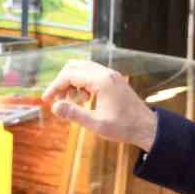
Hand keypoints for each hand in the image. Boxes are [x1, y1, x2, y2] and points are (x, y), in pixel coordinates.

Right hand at [41, 60, 158, 151]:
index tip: (47, 100)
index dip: (55, 86)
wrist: (147, 127)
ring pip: (83, 68)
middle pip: (75, 66)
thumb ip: (74, 114)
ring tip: (73, 101)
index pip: (70, 75)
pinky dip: (83, 83)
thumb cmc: (124, 127)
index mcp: (102, 81)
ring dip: (72, 82)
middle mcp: (106, 73)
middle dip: (62, 81)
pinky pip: (92, 74)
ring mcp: (111, 75)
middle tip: (58, 100)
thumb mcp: (96, 124)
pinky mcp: (114, 80)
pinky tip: (85, 99)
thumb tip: (55, 107)